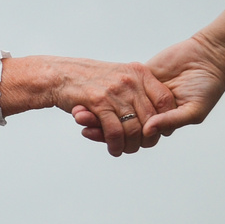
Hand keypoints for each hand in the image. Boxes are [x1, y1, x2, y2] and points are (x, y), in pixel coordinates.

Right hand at [3, 56, 174, 155]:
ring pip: (134, 128)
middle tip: (141, 146)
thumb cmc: (87, 80)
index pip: (165, 99)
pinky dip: (115, 145)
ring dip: (131, 145)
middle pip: (151, 118)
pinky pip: (114, 131)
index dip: (166, 119)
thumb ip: (135, 90)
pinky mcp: (99, 103)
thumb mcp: (117, 76)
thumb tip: (154, 114)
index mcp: (138, 73)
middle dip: (148, 138)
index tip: (161, 130)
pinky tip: (114, 150)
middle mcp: (130, 81)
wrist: (58, 76)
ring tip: (125, 150)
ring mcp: (115, 92)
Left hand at [74, 35, 224, 141]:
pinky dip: (104, 94)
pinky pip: (119, 89)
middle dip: (100, 126)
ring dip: (98, 112)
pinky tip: (87, 96)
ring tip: (78, 113)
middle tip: (81, 123)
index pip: (132, 136)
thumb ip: (171, 121)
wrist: (210, 55)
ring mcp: (143, 95)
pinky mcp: (140, 77)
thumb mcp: (194, 108)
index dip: (112, 137)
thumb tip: (149, 131)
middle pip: (120, 124)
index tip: (92, 133)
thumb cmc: (208, 85)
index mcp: (161, 123)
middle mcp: (149, 112)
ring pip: (116, 108)